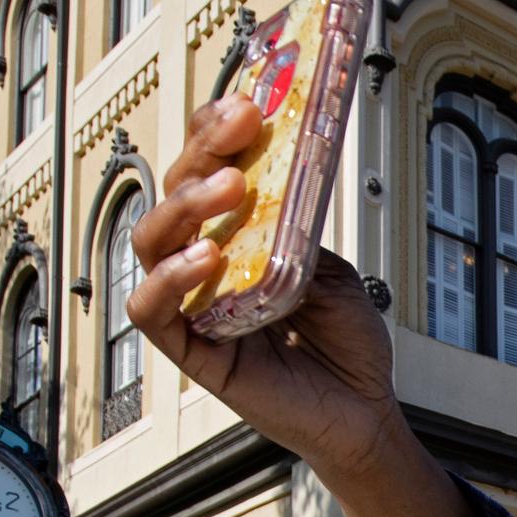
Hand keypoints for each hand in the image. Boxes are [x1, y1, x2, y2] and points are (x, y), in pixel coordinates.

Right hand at [127, 97, 466, 516]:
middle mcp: (205, 267)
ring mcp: (194, 308)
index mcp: (237, 238)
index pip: (204, 173)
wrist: (366, 413)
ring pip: (150, 244)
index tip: (246, 103)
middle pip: (173, 195)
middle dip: (203, 152)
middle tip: (243, 126)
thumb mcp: (331, 270)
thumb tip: (273, 183)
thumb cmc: (347, 345)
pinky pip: (153, 313)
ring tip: (231, 186)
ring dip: (184, 206)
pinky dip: (170, 280)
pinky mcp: (194, 354)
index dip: (214, 133)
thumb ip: (296, 231)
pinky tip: (206, 257)